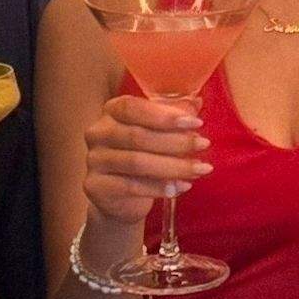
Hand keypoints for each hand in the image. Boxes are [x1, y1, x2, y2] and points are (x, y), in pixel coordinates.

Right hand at [82, 94, 212, 224]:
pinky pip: (131, 186)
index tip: (196, 123)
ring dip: (173, 166)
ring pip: (137, 162)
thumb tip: (196, 102)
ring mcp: (94, 161)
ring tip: (200, 169)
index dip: (165, 115)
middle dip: (176, 141)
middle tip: (204, 145)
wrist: (119, 196)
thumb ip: (173, 114)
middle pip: (138, 136)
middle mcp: (98, 133)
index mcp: (112, 111)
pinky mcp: (96, 186)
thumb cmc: (142, 153)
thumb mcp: (158, 130)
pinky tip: (182, 187)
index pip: (133, 107)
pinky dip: (159, 187)